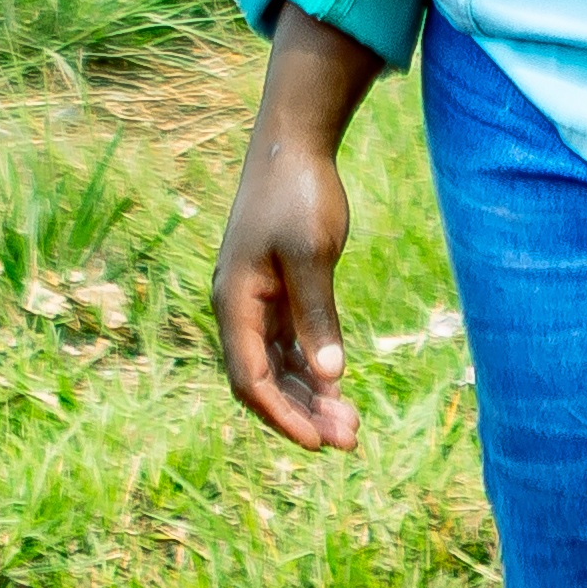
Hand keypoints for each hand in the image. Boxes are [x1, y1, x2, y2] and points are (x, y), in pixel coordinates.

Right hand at [214, 17, 391, 451]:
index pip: (251, 379)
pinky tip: (341, 388)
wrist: (295, 144)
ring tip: (351, 426)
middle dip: (303, 413)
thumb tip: (328, 377)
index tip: (318, 443)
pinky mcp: (279, 291)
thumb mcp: (311, 253)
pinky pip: (291, 344)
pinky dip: (314, 368)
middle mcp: (240, 308)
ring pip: (280, 366)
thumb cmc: (298, 194)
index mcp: (235, 302)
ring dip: (311, 396)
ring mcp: (258, 301)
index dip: (283, 415)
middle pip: (265, 380)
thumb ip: (318, 316)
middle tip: (348, 441)